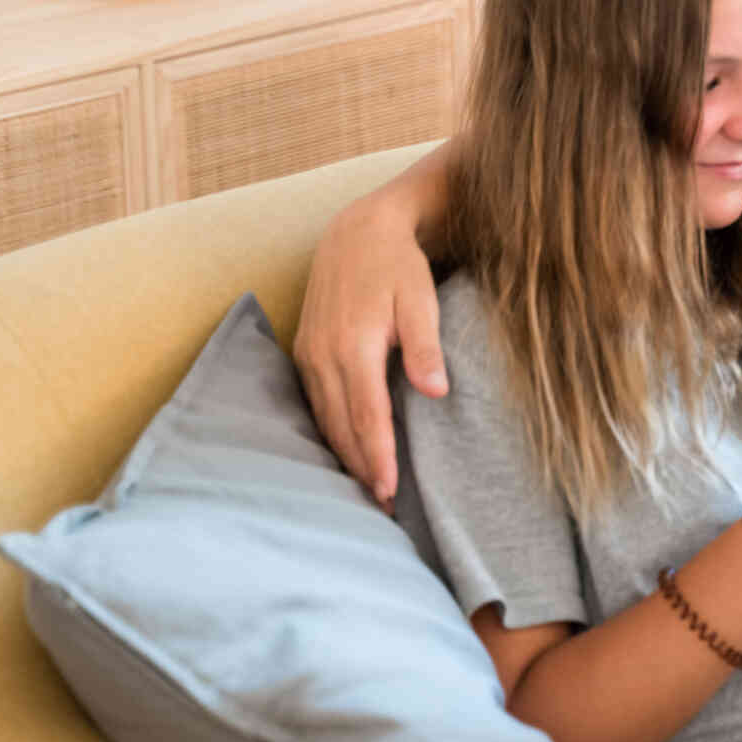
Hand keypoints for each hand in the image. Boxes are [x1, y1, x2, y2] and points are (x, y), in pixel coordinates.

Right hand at [293, 197, 446, 507]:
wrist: (358, 232)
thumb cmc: (398, 267)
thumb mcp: (421, 299)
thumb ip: (426, 346)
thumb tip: (437, 391)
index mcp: (354, 345)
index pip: (367, 416)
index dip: (379, 457)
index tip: (390, 491)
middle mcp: (323, 355)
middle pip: (342, 426)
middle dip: (361, 469)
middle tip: (383, 509)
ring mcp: (309, 354)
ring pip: (324, 418)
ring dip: (343, 455)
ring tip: (367, 489)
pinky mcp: (304, 351)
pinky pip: (314, 403)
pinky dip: (330, 431)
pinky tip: (346, 450)